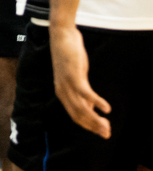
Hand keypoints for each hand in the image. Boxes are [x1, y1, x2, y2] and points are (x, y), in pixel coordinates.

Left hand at [50, 23, 111, 137]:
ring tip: (107, 125)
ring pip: (82, 109)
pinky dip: (97, 102)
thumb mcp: (77, 78)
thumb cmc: (70, 57)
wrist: (62, 37)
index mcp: (62, 94)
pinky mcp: (74, 76)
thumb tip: (90, 110)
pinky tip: (106, 108)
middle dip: (93, 127)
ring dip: (95, 119)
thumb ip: (81, 93)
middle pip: (78, 116)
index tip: (102, 132)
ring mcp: (67, 84)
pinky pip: (86, 94)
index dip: (89, 126)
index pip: (75, 116)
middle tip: (106, 134)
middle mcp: (62, 92)